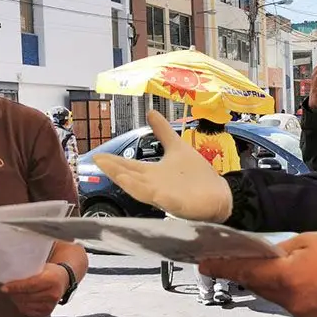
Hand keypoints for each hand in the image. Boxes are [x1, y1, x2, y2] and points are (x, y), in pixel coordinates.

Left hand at [1, 263, 70, 316]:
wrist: (63, 281)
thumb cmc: (51, 272)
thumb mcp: (42, 267)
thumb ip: (29, 273)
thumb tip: (9, 278)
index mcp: (52, 280)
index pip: (30, 285)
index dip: (16, 287)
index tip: (4, 287)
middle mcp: (53, 294)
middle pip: (26, 296)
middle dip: (13, 293)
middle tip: (6, 289)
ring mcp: (50, 305)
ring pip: (25, 305)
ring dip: (16, 299)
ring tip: (13, 293)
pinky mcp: (47, 312)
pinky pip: (28, 311)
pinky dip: (21, 305)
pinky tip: (21, 299)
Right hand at [93, 110, 232, 221]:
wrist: (218, 195)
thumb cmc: (195, 176)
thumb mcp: (176, 148)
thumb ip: (163, 132)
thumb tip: (151, 112)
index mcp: (153, 174)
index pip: (129, 167)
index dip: (113, 162)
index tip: (97, 155)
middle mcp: (155, 185)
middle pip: (131, 178)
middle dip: (116, 170)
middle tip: (99, 161)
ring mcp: (166, 195)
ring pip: (144, 191)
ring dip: (131, 183)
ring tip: (117, 174)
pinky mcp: (180, 204)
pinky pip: (168, 202)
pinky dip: (161, 198)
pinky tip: (154, 194)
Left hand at [199, 231, 316, 316]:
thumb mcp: (306, 240)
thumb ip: (278, 251)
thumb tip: (260, 256)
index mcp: (287, 277)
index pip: (246, 272)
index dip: (224, 267)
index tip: (204, 263)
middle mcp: (290, 300)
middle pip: (257, 285)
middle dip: (246, 272)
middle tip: (234, 257)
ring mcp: (300, 312)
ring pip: (271, 295)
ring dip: (265, 281)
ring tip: (267, 264)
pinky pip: (287, 302)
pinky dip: (282, 290)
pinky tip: (290, 277)